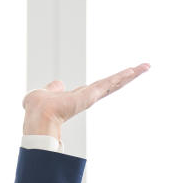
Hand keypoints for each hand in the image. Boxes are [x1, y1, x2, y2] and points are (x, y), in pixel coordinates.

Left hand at [22, 63, 150, 136]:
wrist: (39, 115)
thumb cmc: (37, 108)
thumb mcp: (45, 93)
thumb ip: (53, 88)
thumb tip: (58, 84)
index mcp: (76, 97)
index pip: (97, 87)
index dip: (108, 82)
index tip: (120, 77)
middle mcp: (87, 97)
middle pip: (110, 85)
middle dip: (126, 77)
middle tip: (143, 68)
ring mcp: (91, 96)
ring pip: (113, 83)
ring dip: (130, 75)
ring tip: (145, 67)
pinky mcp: (91, 95)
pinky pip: (109, 83)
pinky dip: (122, 76)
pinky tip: (134, 70)